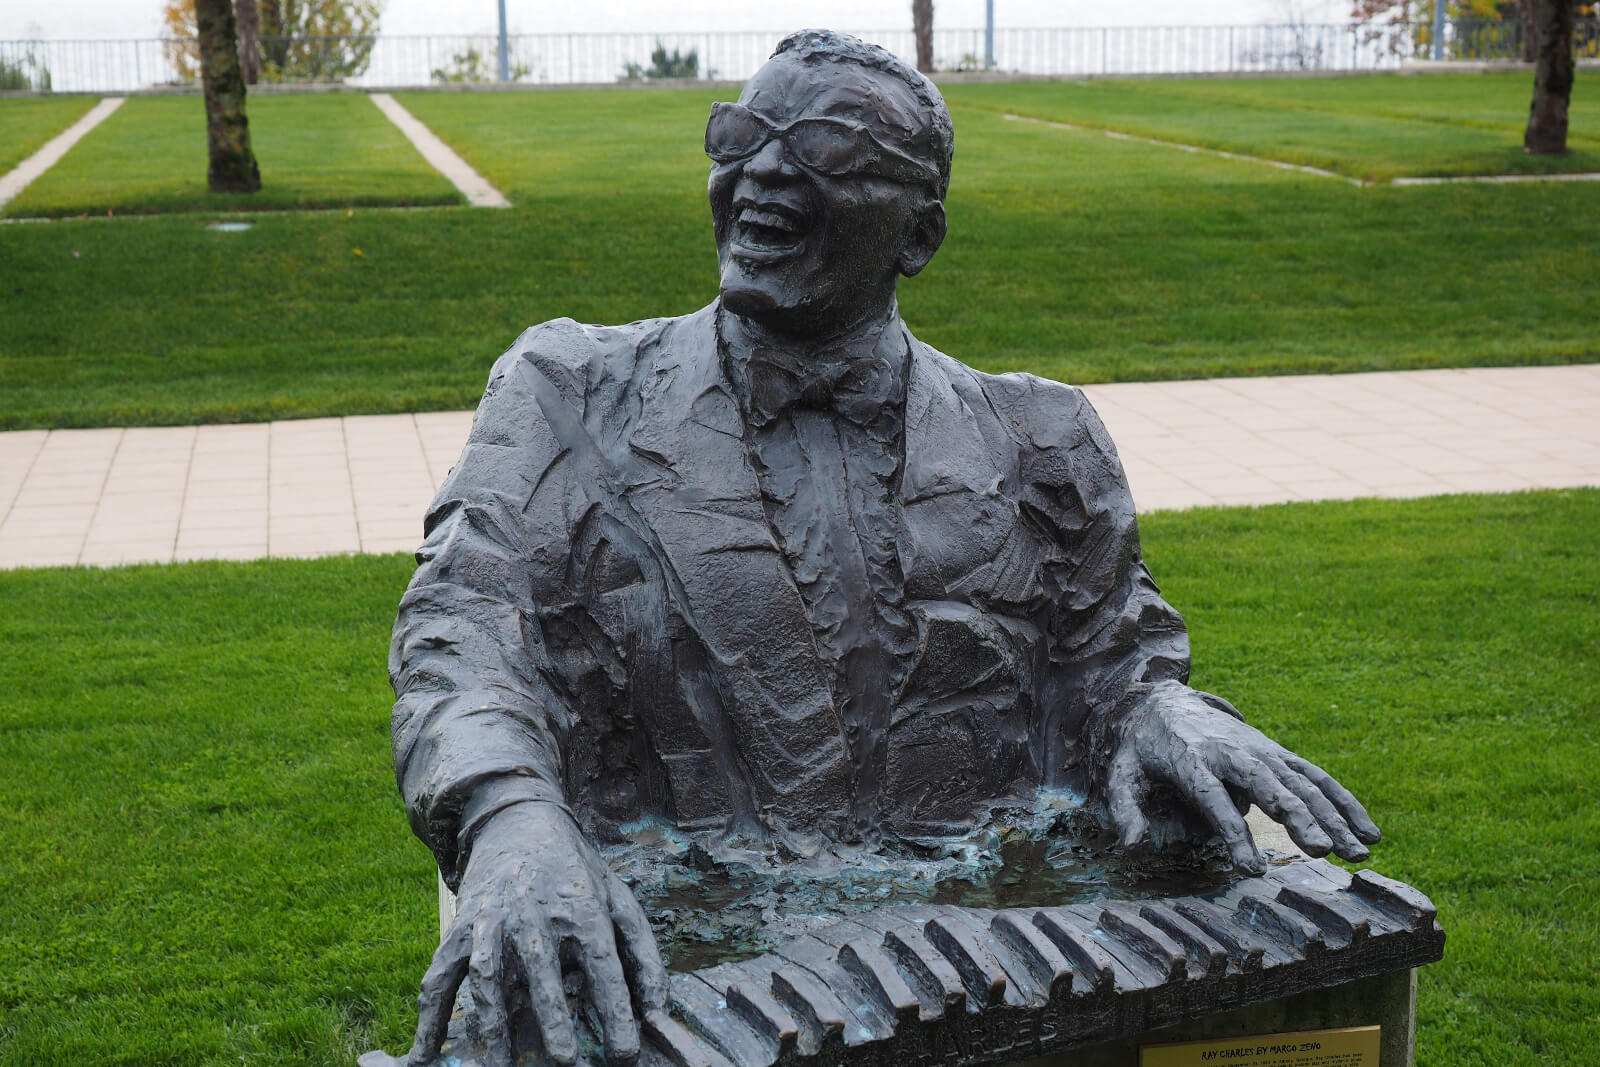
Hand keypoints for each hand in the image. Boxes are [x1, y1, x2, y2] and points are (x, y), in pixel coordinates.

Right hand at [404, 802, 667, 1066]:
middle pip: (543, 970)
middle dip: (552, 1017)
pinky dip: (429, 1017)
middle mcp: (534, 914)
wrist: (518, 824)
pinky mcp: (460, 930)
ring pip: (488, 975)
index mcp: (582, 908)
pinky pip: (440, 976)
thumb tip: (660, 1010)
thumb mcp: (618, 899)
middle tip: (563, 1060)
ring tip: (502, 1064)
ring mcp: (492, 921)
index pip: (602, 964)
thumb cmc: (577, 874)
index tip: (624, 1052)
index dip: (614, 1009)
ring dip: (493, 1022)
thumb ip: (642, 953)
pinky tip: (426, 1054)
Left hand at [1105, 687, 1380, 874]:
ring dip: (1333, 815)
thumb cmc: (1142, 748)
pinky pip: (1316, 776)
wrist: (1164, 702)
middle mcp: (1232, 752)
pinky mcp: (1277, 752)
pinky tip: (1369, 832)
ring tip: (1358, 852)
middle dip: (1298, 816)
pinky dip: (1344, 801)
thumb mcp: (1121, 773)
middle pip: (1269, 784)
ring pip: (1302, 781)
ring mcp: (1260, 749)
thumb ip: (1126, 810)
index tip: (1251, 868)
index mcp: (1191, 761)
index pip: (1214, 800)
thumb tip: (1131, 849)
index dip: (1233, 833)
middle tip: (1323, 852)